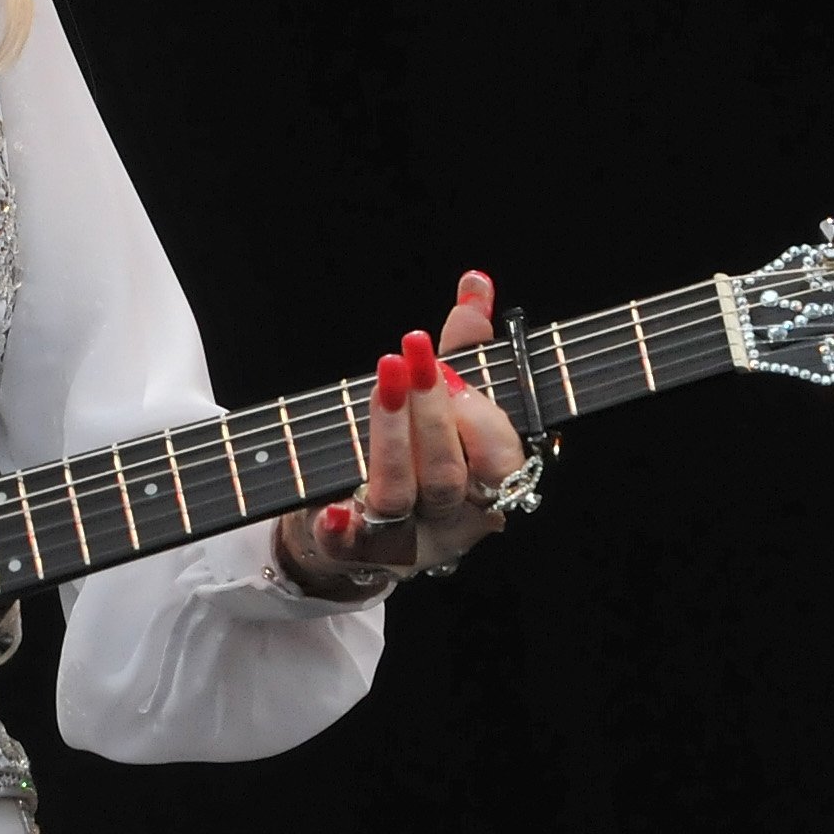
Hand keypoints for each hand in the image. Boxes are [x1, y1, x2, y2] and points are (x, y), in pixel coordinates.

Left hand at [275, 270, 529, 596]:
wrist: (360, 529)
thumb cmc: (417, 455)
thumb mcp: (445, 403)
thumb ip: (463, 348)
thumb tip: (476, 283)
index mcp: (487, 490)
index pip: (502, 462)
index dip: (481, 418)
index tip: (449, 368)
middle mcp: (450, 521)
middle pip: (448, 477)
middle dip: (431, 413)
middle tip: (413, 356)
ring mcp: (402, 540)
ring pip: (399, 496)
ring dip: (389, 435)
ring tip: (383, 377)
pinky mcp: (351, 551)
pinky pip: (347, 545)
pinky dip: (341, 527)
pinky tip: (331, 506)